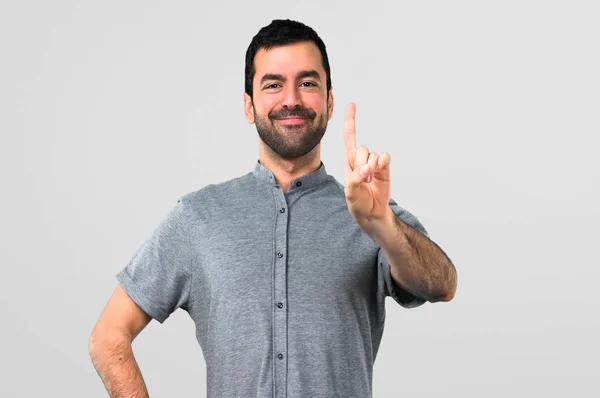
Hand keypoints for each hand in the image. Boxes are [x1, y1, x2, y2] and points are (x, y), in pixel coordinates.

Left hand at [344, 103, 392, 233]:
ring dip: (372, 168)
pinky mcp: (384, 167)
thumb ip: (355, 179)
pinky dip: (382, 163)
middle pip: (361, 149)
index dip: (350, 121)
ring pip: (373, 154)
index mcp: (348, 162)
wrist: (372, 213)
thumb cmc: (357, 203)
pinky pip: (385, 157)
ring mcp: (373, 163)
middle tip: (362, 179)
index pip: (349, 138)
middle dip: (361, 164)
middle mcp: (360, 159)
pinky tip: (379, 173)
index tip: (352, 104)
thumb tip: (366, 169)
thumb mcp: (350, 193)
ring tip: (369, 181)